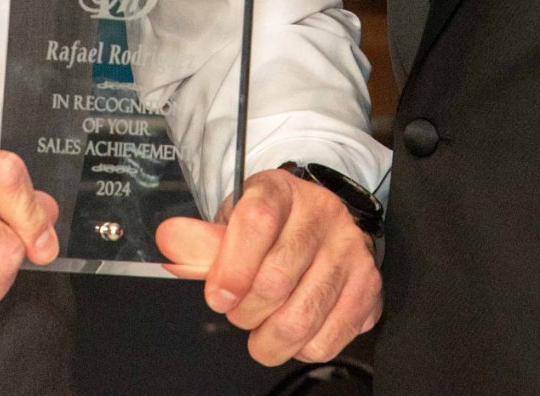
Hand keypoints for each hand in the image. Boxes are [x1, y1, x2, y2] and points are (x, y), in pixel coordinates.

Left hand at [153, 168, 381, 365]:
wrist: (319, 227)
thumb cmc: (271, 230)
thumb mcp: (231, 225)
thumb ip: (201, 242)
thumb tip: (170, 240)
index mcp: (282, 191)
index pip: (257, 221)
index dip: (230, 268)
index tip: (217, 295)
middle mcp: (323, 215)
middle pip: (274, 282)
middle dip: (244, 311)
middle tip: (239, 308)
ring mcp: (351, 252)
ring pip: (299, 320)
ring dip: (268, 338)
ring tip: (263, 325)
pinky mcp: (369, 289)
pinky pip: (325, 341)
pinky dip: (300, 348)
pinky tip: (296, 326)